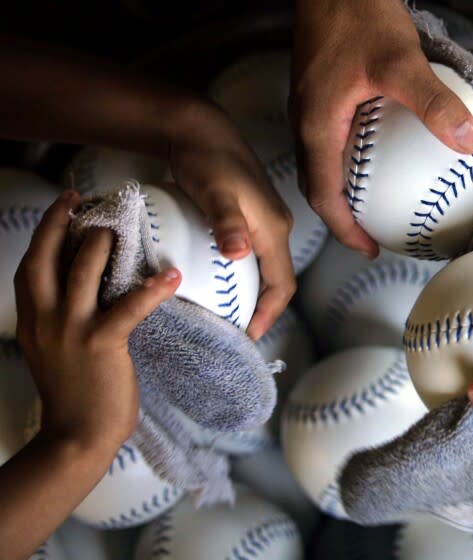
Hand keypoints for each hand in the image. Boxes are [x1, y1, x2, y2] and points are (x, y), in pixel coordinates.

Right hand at [14, 190, 180, 451]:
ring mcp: (71, 330)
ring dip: (103, 244)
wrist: (76, 437)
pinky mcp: (101, 344)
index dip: (45, 232)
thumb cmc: (74, 394)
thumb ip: (63, 318)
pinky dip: (150, 290)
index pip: (30, 266)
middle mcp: (44, 319)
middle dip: (61, 222)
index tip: (63, 206)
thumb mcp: (54, 349)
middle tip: (81, 198)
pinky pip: (128, 308)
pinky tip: (171, 275)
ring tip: (123, 227)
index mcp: (31, 320)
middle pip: (46, 258)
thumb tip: (90, 288)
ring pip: (83, 272)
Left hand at [168, 102, 294, 338]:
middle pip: (278, 279)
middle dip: (264, 309)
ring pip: (267, 268)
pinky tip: (225, 283)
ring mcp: (266, 221)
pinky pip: (257, 255)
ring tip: (231, 315)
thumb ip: (227, 222)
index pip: (283, 282)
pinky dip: (246, 277)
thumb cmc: (205, 159)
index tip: (249, 336)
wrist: (200, 129)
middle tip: (238, 333)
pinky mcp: (252, 216)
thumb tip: (240, 254)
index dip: (270, 313)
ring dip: (255, 294)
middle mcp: (277, 227)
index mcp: (274, 228)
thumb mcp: (214, 191)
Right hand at [291, 0, 472, 258]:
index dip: (344, 229)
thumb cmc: (357, 14)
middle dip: (342, 217)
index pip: (323, 196)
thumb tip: (469, 142)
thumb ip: (434, 104)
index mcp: (317, 126)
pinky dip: (348, 161)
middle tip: (372, 235)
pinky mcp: (320, 91)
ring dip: (343, 191)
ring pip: (322, 164)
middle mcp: (307, 121)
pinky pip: (330, 139)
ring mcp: (310, 106)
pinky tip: (378, 156)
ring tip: (374, 206)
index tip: (370, 249)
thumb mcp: (400, 61)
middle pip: (318, 186)